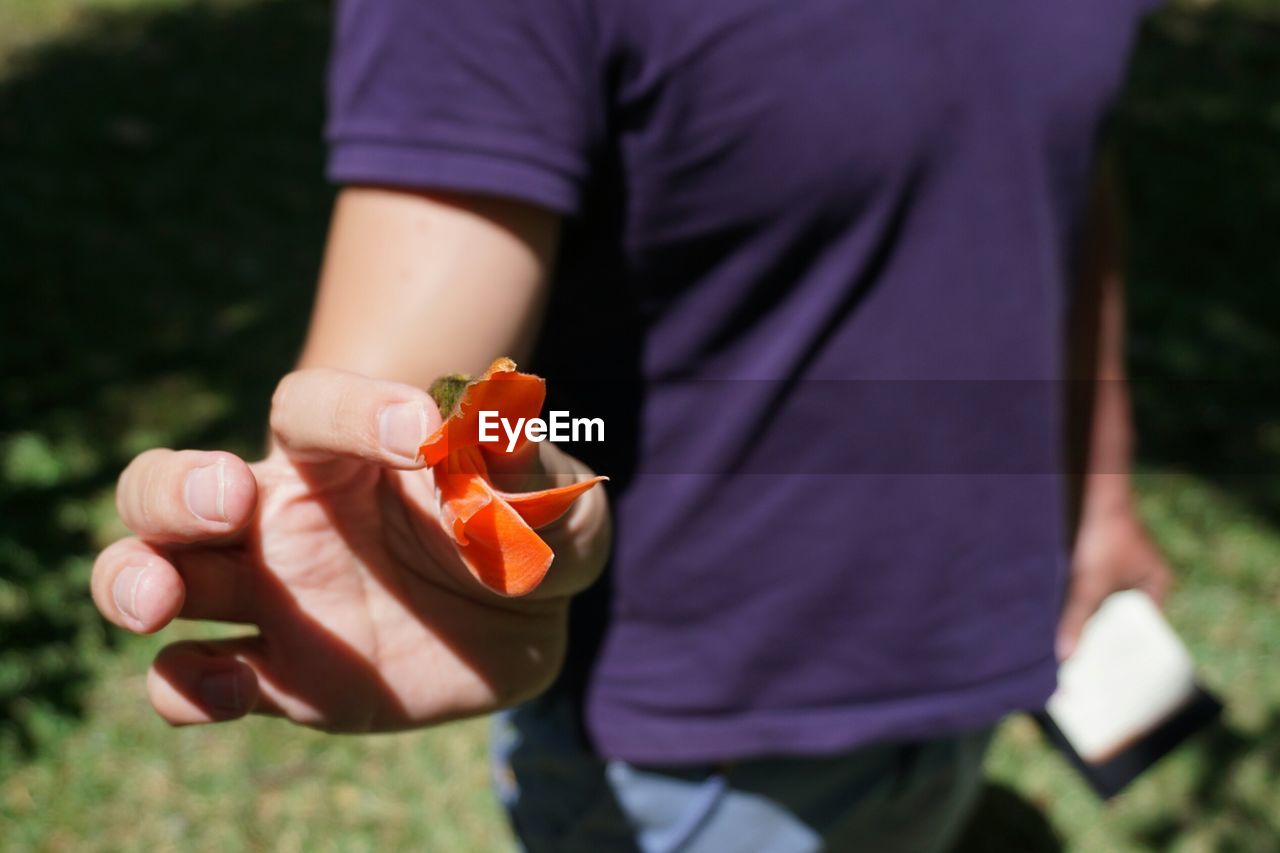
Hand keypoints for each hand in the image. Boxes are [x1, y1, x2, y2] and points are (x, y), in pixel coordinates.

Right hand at [91, 368, 608, 729]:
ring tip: (158, 600)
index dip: (353, 410)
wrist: (522, 621)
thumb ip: (526, 467)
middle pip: (175, 482)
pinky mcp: (277, 674)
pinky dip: (186, 685)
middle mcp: (284, 514)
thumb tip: (500, 421)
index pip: (313, 409)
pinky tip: (225, 688)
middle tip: (228, 499)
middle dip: (177, 487)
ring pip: (158, 572)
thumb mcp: (553, 500)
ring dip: (136, 580)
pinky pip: (197, 678)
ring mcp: (271, 595)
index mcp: (348, 453)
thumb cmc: (528, 534)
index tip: (419, 431)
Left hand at [1056, 507, 1172, 661]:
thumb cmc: (1102, 537)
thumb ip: (1077, 617)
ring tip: (1078, 651)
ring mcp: (1124, 571)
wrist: (1091, 497)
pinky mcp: (1104, 564)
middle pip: (1125, 618)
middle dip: (1107, 637)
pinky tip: (1070, 622)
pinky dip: (1085, 606)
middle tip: (1088, 666)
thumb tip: (1065, 656)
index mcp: (1156, 585)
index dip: (1125, 647)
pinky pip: (1096, 593)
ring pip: (1108, 606)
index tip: (1108, 669)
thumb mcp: (1090, 581)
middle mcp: (1144, 580)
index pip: (1143, 627)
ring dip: (1094, 621)